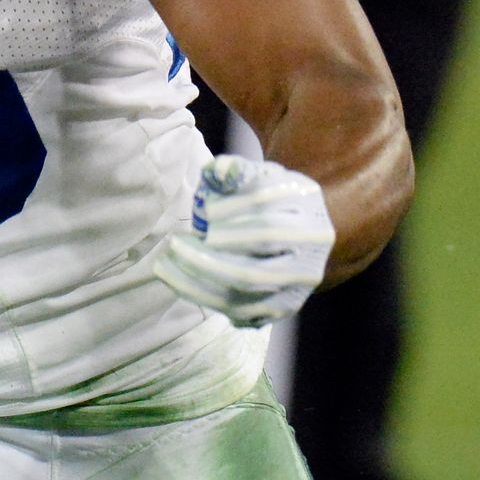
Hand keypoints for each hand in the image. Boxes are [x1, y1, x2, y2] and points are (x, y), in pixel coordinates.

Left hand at [155, 156, 335, 326]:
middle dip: (214, 239)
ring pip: (248, 281)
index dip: (232, 209)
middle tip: (175, 242)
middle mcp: (311, 248)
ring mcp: (299, 283)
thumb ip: (236, 170)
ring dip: (201, 272)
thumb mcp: (258, 176)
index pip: (267, 207)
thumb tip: (218, 171)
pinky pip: (243, 309)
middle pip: (259, 245)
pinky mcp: (283, 307)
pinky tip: (179, 281)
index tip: (204, 210)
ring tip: (168, 262)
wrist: (300, 237)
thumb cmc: (270, 201)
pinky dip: (207, 295)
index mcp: (306, 206)